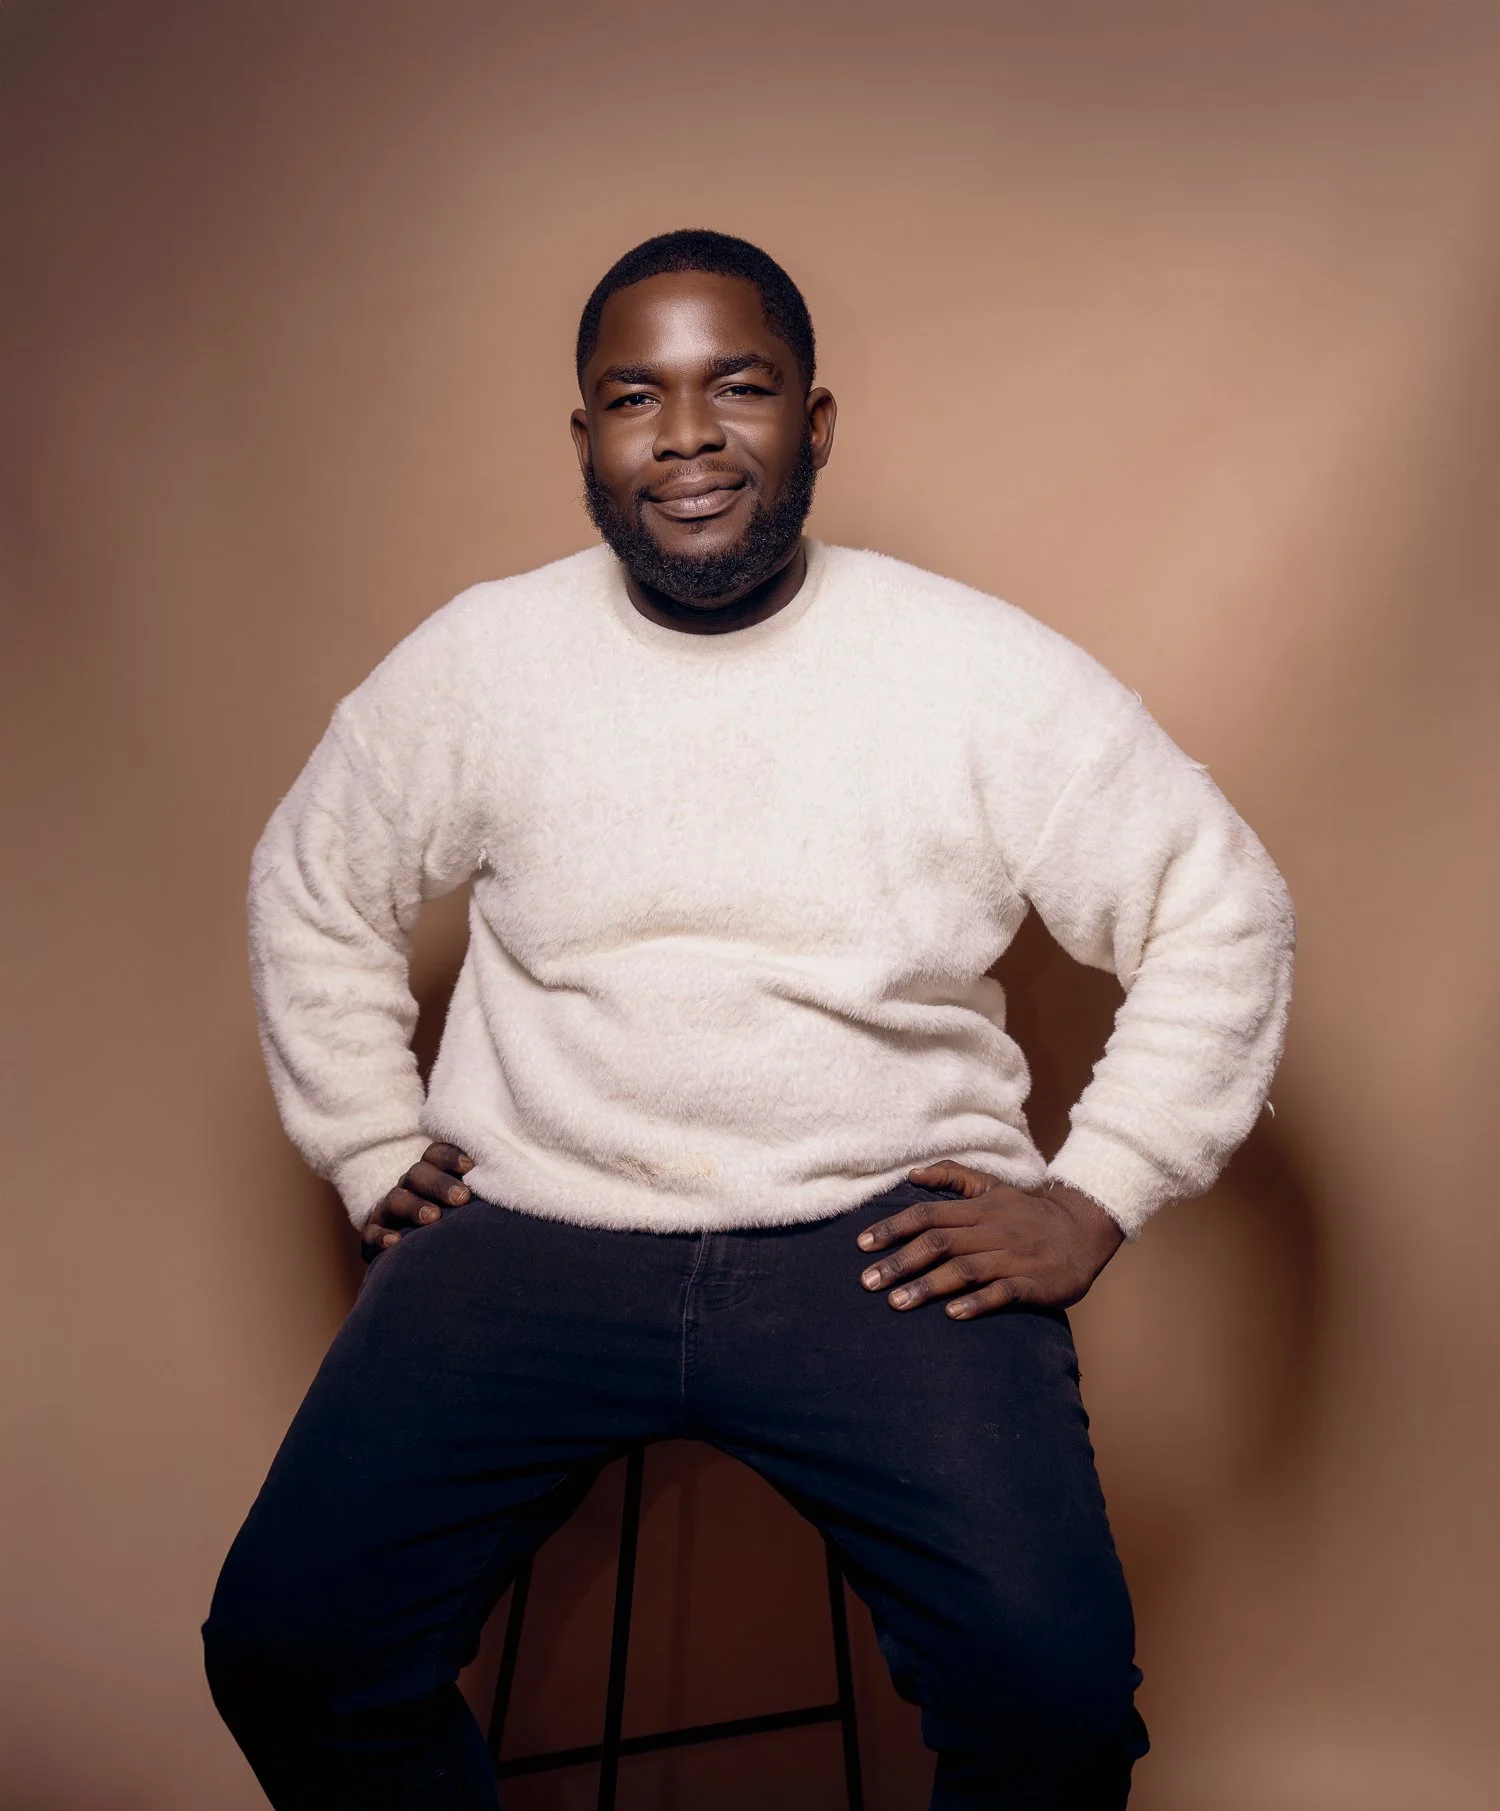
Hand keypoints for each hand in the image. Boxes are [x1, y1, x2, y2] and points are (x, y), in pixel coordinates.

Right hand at [361, 1142, 474, 1253]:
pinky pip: (372, 1232)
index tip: (472, 1166)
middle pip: (419, 1174)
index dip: (451, 1156)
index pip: (436, 1154)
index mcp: (431, 1174)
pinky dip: (382, 1236)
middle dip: (440, 1183)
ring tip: (434, 1218)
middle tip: (462, 1198)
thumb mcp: (464, 1204)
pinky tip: (396, 1243)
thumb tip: (523, 1187)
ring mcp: (389, 1210)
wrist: (409, 1250)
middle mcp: (409, 1187)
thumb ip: (485, 1193)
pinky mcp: (373, 1235)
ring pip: (398, 1199)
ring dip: (415, 1206)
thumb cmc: (451, 1221)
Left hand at [856, 1160, 1124, 1319]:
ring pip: (964, 1270)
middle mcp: (991, 1231)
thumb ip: (952, 1176)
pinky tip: (952, 1314)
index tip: (862, 1245)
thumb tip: (912, 1174)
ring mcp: (1012, 1257)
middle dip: (900, 1262)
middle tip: (867, 1281)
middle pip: (938, 1243)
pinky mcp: (1033, 1282)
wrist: (1083, 1231)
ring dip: (928, 1286)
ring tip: (896, 1303)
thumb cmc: (1028, 1213)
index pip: (927, 1214)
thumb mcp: (992, 1186)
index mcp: (978, 1209)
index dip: (893, 1228)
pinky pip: (1002, 1292)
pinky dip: (977, 1302)